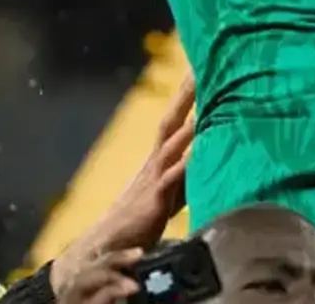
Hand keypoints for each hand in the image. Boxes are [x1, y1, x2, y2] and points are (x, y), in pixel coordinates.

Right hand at [53, 69, 194, 295]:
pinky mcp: (154, 200)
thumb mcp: (168, 195)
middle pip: (171, 122)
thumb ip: (186, 178)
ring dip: (189, 123)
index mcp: (158, 161)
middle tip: (201, 68)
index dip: (187, 98)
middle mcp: (154, 164)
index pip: (174, 122)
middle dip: (186, 96)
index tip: (201, 70)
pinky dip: (185, 164)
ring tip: (206, 102)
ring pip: (172, 144)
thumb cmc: (139, 223)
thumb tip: (208, 164)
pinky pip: (171, 178)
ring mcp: (153, 180)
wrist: (106, 248)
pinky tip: (197, 153)